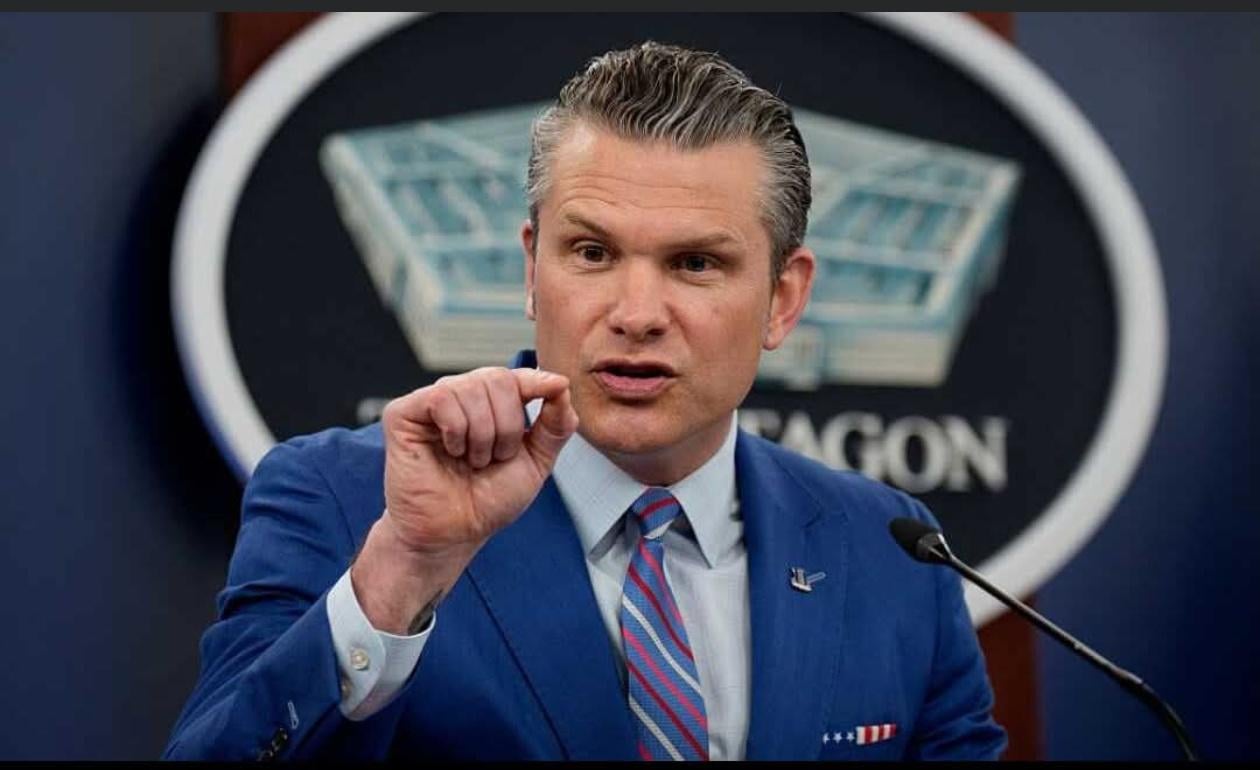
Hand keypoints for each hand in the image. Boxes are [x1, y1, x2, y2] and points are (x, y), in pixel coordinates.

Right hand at [351, 367, 577, 633]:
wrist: (454, 534)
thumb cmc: (487, 502)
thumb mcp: (535, 463)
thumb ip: (555, 426)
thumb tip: (562, 385)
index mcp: (491, 405)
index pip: (517, 376)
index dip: (537, 380)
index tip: (557, 386)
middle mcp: (461, 398)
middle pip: (498, 378)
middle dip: (507, 426)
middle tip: (495, 458)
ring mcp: (431, 403)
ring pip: (471, 388)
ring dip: (482, 435)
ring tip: (472, 461)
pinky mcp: (403, 413)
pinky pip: (442, 398)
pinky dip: (456, 430)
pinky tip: (450, 451)